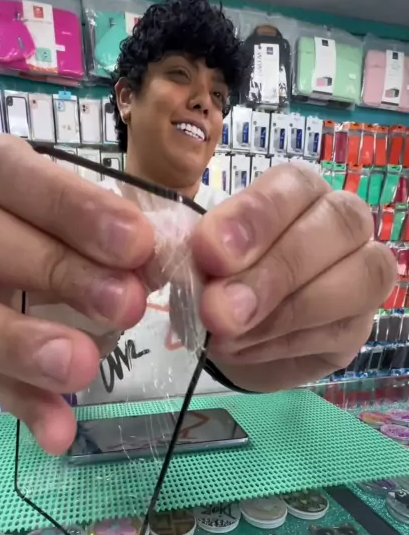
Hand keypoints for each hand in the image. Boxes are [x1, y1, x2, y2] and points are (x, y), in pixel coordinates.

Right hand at [0, 135, 153, 452]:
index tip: (136, 241)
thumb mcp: (127, 231)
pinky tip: (60, 432)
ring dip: (13, 339)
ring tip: (82, 367)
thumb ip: (134, 238)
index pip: (1, 167)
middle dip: (47, 266)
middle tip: (126, 303)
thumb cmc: (109, 243)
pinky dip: (22, 403)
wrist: (104, 290)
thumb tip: (154, 259)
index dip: (63, 202)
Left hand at [192, 165, 395, 390]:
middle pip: (339, 223)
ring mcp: (361, 272)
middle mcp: (340, 222)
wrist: (222, 339)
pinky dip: (286, 342)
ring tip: (228, 333)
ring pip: (360, 275)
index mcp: (296, 191)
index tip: (209, 251)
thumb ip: (183, 241)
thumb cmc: (208, 279)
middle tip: (217, 309)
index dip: (254, 217)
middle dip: (274, 270)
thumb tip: (174, 246)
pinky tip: (242, 349)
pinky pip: (342, 328)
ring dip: (288, 310)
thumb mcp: (184, 255)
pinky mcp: (358, 326)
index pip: (293, 184)